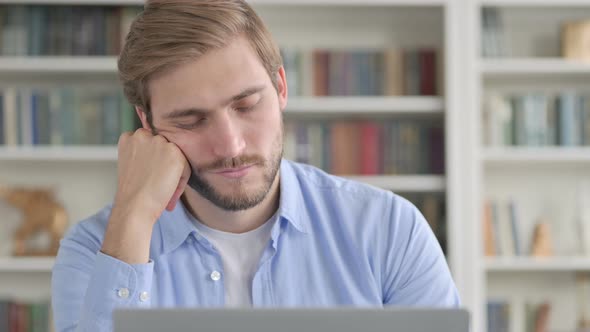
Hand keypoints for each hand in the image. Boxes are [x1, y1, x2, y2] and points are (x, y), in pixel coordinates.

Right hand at [101, 128, 190, 263]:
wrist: (134, 206)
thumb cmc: (133, 192)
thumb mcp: (132, 165)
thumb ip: (144, 154)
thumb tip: (162, 156)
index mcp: (128, 138)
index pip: (150, 143)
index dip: (153, 162)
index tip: (151, 177)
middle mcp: (143, 135)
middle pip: (164, 148)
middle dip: (164, 165)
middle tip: (157, 184)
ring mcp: (159, 142)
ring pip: (175, 156)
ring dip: (174, 172)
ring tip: (163, 189)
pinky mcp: (174, 152)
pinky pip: (185, 166)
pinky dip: (181, 180)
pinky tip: (169, 190)